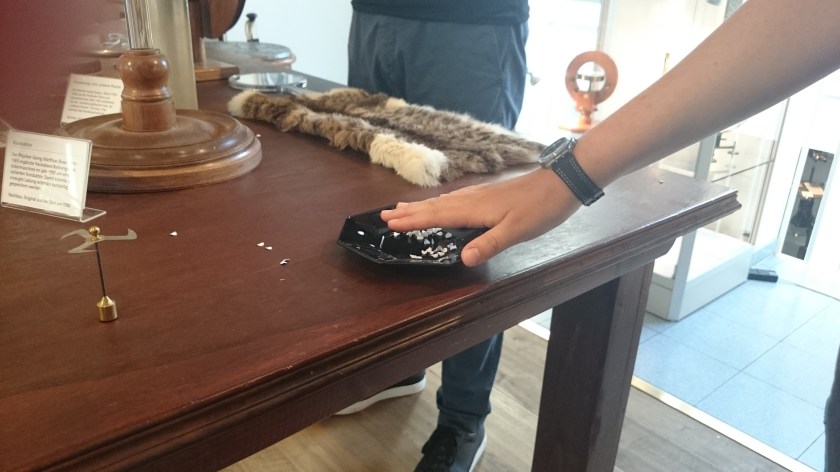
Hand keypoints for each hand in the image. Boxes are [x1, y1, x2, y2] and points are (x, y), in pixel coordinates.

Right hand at [381, 168, 581, 266]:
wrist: (563, 182)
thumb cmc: (541, 208)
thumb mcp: (516, 231)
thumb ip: (489, 244)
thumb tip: (463, 259)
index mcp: (474, 209)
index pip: (436, 216)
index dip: (412, 221)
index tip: (388, 223)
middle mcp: (472, 199)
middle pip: (434, 206)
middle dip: (409, 212)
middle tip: (383, 215)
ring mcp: (480, 195)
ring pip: (443, 201)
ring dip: (421, 206)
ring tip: (402, 209)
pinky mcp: (489, 194)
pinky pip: (455, 199)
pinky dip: (439, 203)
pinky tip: (442, 204)